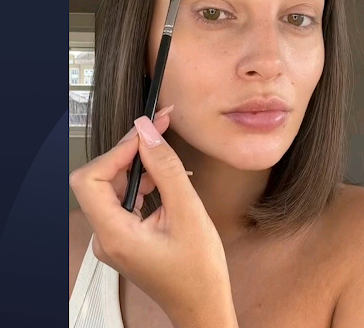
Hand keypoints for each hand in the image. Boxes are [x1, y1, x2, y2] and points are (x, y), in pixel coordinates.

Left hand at [69, 108, 235, 326]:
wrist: (203, 306)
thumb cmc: (199, 271)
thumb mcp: (188, 212)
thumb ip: (165, 168)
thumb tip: (147, 131)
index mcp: (114, 235)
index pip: (90, 179)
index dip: (115, 151)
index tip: (145, 134)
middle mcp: (105, 237)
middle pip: (100, 179)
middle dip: (129, 150)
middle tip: (159, 127)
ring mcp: (113, 238)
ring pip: (112, 186)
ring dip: (138, 164)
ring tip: (166, 150)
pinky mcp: (124, 236)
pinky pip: (124, 198)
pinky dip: (143, 181)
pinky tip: (166, 177)